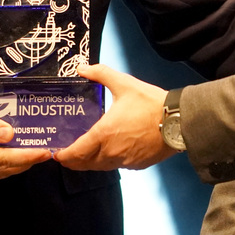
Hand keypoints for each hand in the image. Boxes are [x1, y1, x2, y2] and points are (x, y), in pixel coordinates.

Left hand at [53, 63, 176, 170]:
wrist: (178, 121)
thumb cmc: (150, 103)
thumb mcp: (124, 84)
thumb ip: (101, 74)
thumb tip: (81, 67)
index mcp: (104, 134)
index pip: (77, 153)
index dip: (64, 156)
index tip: (56, 154)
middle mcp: (111, 153)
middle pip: (86, 164)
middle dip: (74, 161)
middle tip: (67, 155)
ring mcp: (125, 161)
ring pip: (101, 166)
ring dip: (91, 162)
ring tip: (85, 154)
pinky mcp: (137, 165)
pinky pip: (117, 165)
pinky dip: (109, 161)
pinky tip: (110, 151)